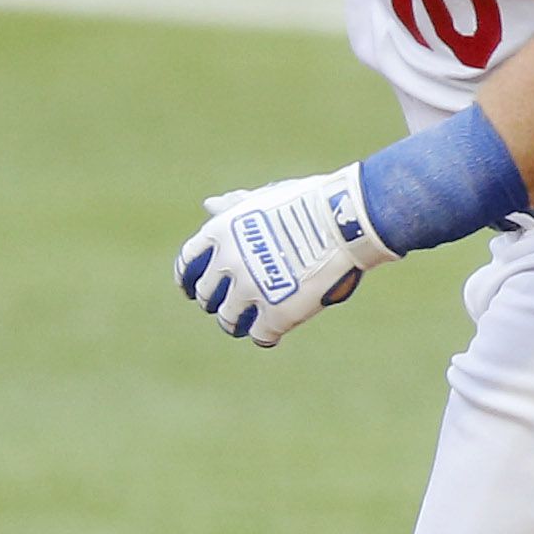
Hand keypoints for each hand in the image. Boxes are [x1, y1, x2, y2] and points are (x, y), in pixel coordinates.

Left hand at [176, 169, 393, 347]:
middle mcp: (228, 262)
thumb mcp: (266, 199)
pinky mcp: (276, 313)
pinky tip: (273, 331)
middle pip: (206, 295)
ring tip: (247, 323)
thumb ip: (235, 207)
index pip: (187, 264)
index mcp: (220, 232)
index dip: (189, 278)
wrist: (346, 220)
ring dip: (236, 322)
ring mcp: (251, 289)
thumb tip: (210, 205)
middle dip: (217, 300)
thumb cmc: (311, 201)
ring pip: (228, 320)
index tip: (193, 287)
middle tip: (230, 304)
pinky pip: (259, 334)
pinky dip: (265, 334)